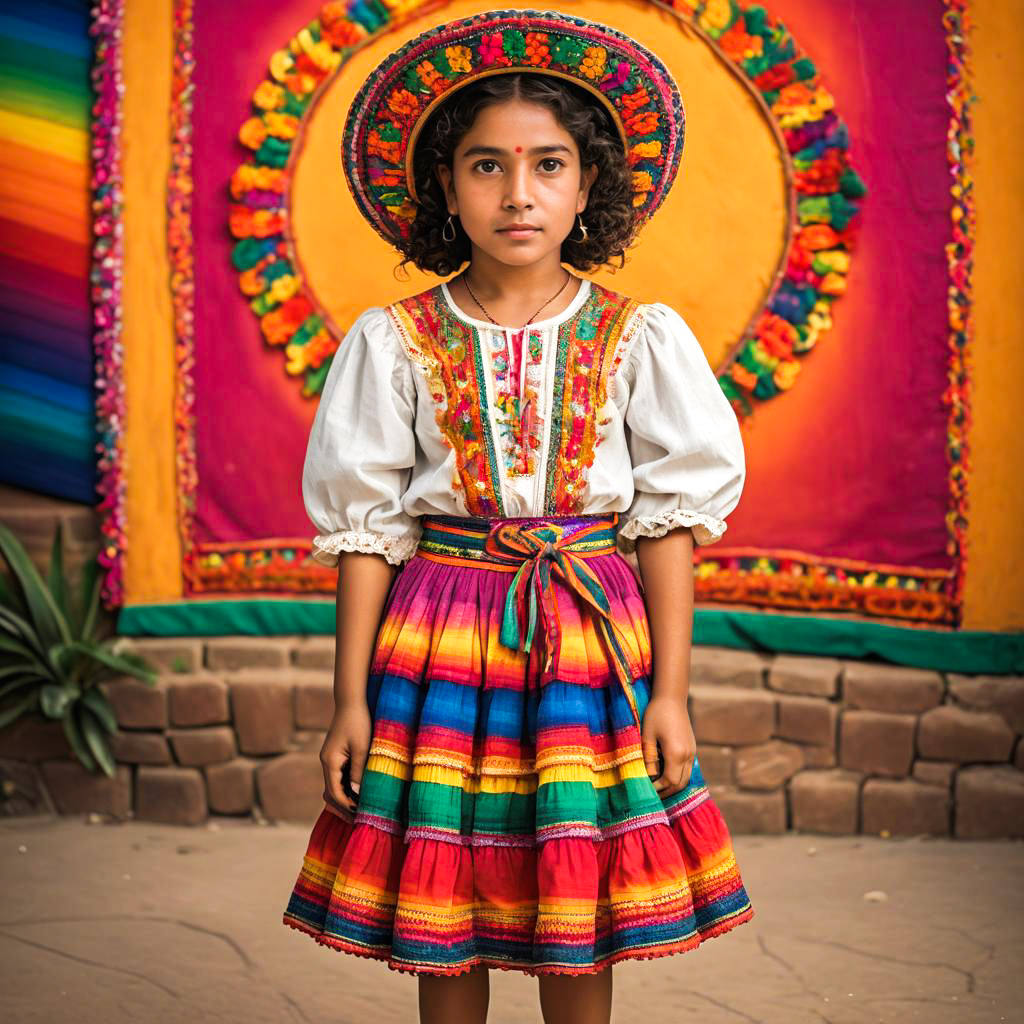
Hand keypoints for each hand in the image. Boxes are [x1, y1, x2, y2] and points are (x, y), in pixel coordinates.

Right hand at [320, 701, 370, 821]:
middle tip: (359, 820)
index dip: (347, 806)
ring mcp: (330, 759)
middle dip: (344, 807)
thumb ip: (359, 771)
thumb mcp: (362, 747)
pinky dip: (348, 788)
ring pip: (335, 786)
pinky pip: (340, 777)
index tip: (361, 815)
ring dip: (346, 798)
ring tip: (362, 809)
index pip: (335, 793)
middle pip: (331, 793)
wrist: (352, 701)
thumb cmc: (358, 722)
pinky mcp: (337, 755)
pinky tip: (361, 792)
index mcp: (330, 762)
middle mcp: (327, 762)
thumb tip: (358, 795)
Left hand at [641, 694, 695, 798]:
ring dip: (673, 785)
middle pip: (680, 784)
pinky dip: (678, 776)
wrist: (672, 698)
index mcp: (676, 753)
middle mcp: (688, 755)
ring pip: (686, 778)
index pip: (669, 781)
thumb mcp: (647, 736)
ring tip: (657, 787)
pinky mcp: (692, 749)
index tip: (645, 790)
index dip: (658, 789)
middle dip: (666, 792)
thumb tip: (648, 778)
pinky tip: (664, 774)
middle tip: (652, 795)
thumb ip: (649, 759)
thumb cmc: (656, 714)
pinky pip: (687, 769)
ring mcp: (692, 752)